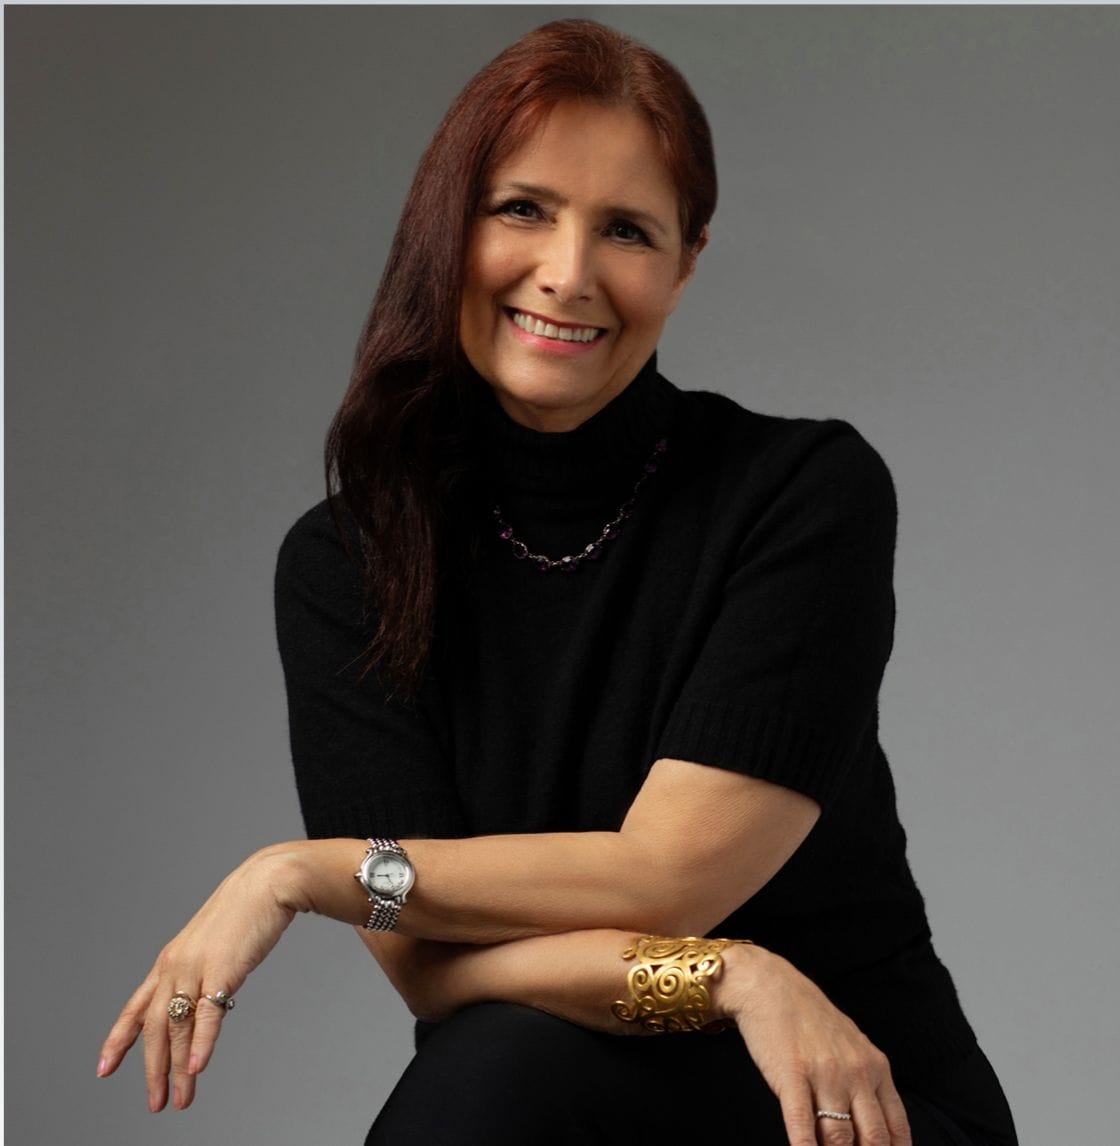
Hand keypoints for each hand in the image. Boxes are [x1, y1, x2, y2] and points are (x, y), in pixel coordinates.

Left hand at [97, 848, 297, 1110]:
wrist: (266, 883)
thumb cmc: (245, 911)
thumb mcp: (212, 943)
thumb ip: (202, 970)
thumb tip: (205, 998)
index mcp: (170, 960)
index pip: (136, 1007)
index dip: (119, 1039)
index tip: (104, 1067)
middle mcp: (175, 967)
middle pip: (156, 1027)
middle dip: (154, 1069)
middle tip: (155, 1102)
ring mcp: (196, 968)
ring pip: (179, 1028)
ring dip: (178, 1068)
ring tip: (181, 1098)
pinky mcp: (221, 970)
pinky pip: (207, 1015)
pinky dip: (201, 1044)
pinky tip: (197, 1067)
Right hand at [718, 944, 911, 1145]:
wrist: (770, 984)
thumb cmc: (808, 1016)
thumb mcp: (851, 1044)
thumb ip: (866, 1082)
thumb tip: (875, 1129)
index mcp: (875, 1066)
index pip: (895, 1128)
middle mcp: (855, 1072)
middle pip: (873, 1138)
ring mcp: (824, 1074)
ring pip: (839, 1137)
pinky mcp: (792, 1075)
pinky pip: (802, 1124)